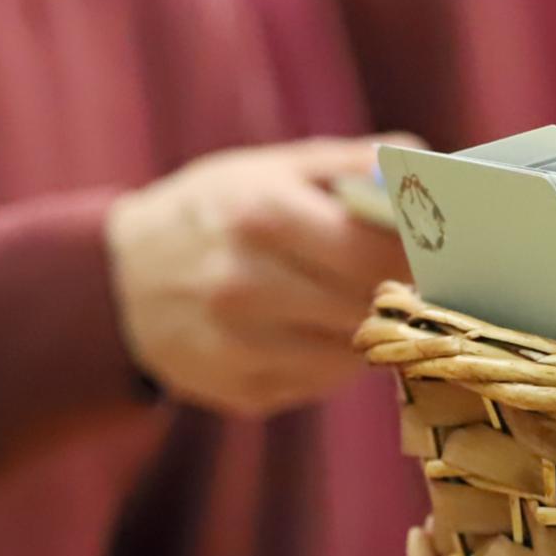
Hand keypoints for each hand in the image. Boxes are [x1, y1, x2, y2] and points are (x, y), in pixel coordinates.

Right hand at [105, 138, 412, 416]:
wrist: (118, 281)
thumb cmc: (213, 212)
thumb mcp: (268, 168)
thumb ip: (351, 163)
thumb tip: (425, 165)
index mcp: (260, 216)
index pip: (377, 252)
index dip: (419, 256)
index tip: (436, 252)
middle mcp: (245, 286)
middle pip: (369, 306)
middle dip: (398, 295)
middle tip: (410, 281)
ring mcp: (238, 347)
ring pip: (352, 354)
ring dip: (367, 331)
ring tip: (354, 302)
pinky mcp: (239, 393)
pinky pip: (320, 384)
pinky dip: (332, 362)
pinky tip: (312, 334)